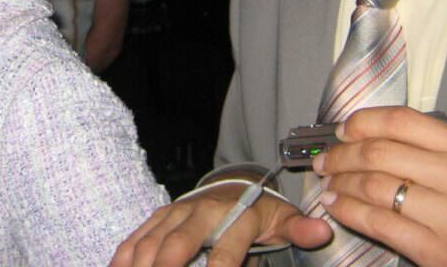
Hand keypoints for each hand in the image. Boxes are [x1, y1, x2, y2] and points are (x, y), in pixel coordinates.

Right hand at [111, 182, 330, 266]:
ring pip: (151, 243)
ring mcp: (175, 213)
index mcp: (234, 216)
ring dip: (143, 265)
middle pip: (177, 246)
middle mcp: (200, 212)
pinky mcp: (158, 218)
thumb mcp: (281, 219)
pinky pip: (136, 238)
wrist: (231, 187)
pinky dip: (125, 257)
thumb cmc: (257, 211)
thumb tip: (321, 232)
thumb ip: (298, 229)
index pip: (225, 254)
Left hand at [313, 107, 446, 266]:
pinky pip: (380, 224)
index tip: (344, 128)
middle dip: (342, 153)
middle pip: (380, 152)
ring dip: (340, 183)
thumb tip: (396, 131)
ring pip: (374, 187)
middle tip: (326, 157)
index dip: (362, 121)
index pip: (401, 121)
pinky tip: (338, 207)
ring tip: (328, 182)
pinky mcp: (439, 253)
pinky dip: (350, 212)